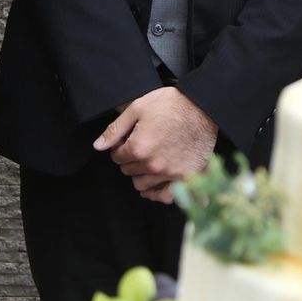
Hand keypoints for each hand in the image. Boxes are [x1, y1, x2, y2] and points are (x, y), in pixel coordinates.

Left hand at [94, 87, 217, 203]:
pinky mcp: (187, 177)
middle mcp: (153, 165)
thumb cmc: (171, 104)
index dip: (121, 146)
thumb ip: (115, 129)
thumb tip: (98, 146)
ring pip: (143, 185)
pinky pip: (167, 196)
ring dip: (142, 174)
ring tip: (150, 159)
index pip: (117, 157)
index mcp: (138, 148)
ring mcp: (170, 173)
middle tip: (142, 145)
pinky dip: (159, 193)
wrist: (203, 106)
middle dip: (131, 159)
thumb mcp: (138, 108)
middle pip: (129, 172)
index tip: (129, 139)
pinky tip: (157, 185)